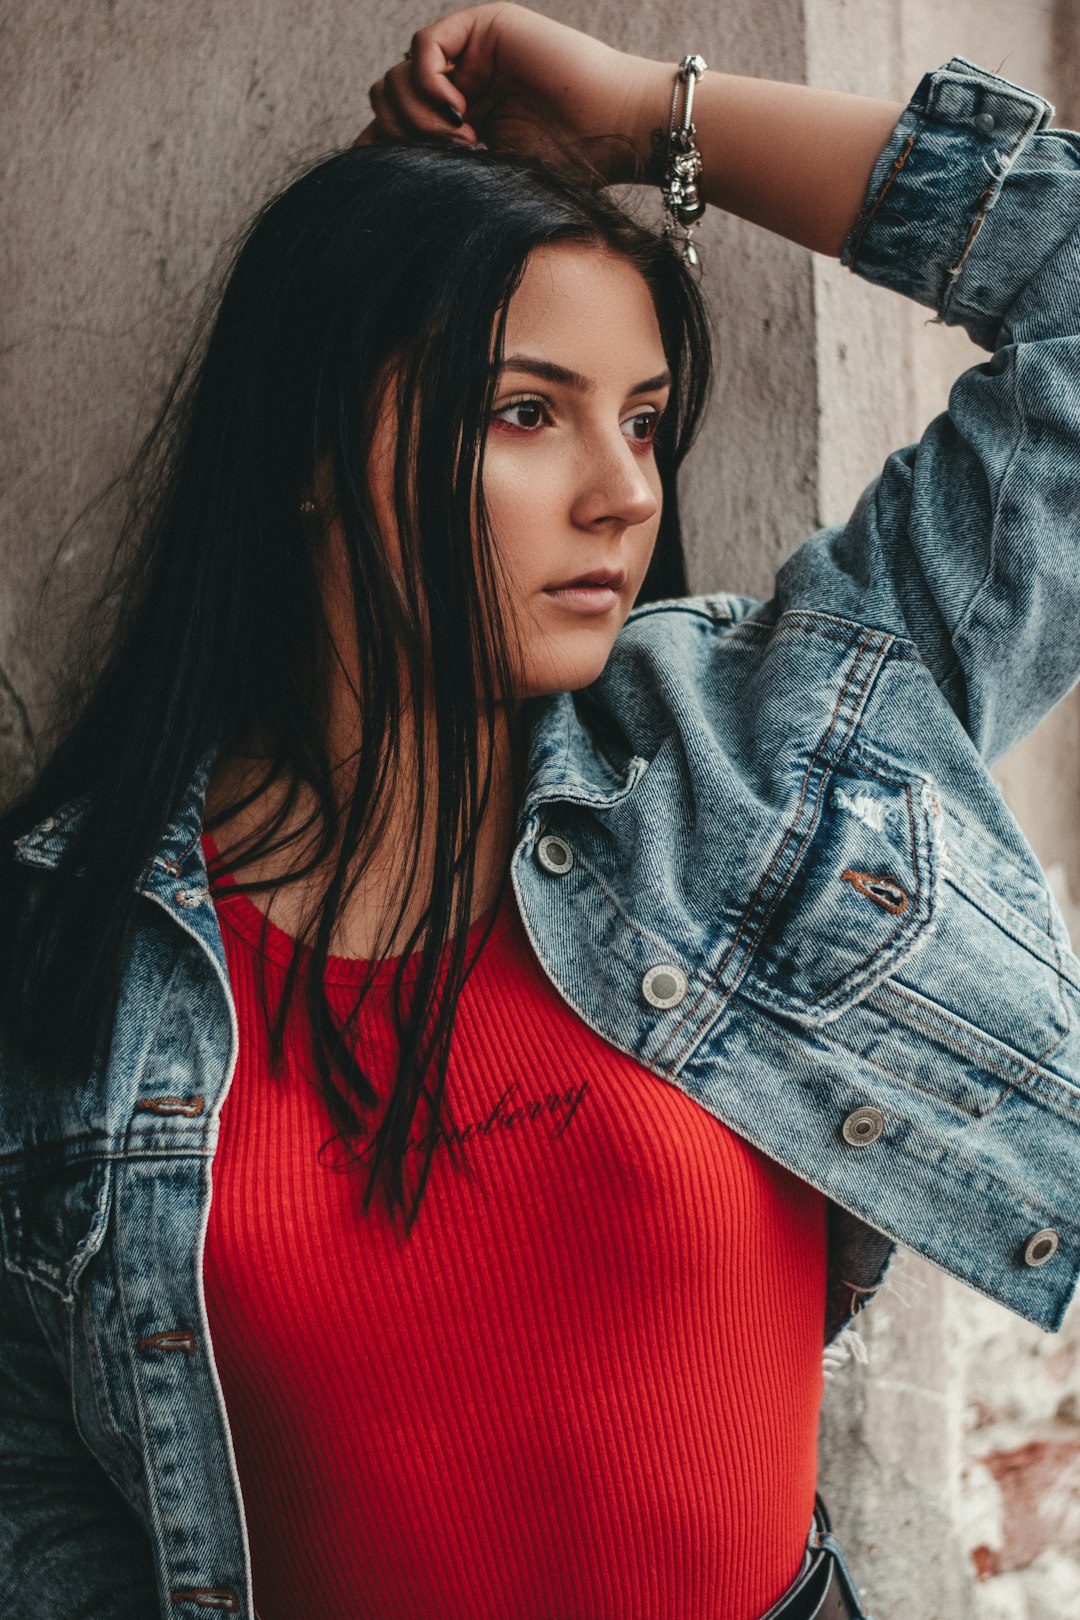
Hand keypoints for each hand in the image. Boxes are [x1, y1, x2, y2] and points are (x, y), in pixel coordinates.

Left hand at [355, 2, 665, 185]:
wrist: (614, 130)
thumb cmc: (568, 167)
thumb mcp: (485, 178)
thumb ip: (435, 170)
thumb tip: (368, 171)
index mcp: (459, 123)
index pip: (391, 126)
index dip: (380, 148)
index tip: (397, 179)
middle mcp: (460, 86)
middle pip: (386, 99)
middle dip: (403, 135)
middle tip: (452, 157)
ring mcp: (470, 56)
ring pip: (398, 76)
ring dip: (418, 116)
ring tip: (462, 141)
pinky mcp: (483, 28)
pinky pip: (423, 47)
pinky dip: (427, 83)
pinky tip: (458, 111)